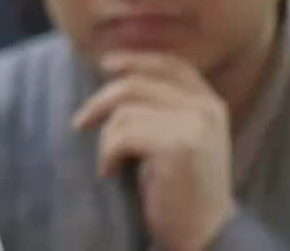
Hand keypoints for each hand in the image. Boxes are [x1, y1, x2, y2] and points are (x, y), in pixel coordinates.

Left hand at [72, 51, 235, 250]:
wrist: (204, 230)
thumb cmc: (179, 184)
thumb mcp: (177, 135)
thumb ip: (160, 104)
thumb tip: (112, 69)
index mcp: (209, 103)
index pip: (169, 64)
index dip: (134, 59)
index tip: (105, 64)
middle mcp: (205, 109)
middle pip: (135, 84)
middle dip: (99, 103)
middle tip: (80, 123)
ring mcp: (194, 126)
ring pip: (124, 112)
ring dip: (106, 139)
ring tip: (112, 162)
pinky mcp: (177, 146)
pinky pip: (121, 136)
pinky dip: (107, 155)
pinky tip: (111, 171)